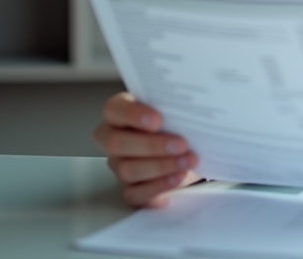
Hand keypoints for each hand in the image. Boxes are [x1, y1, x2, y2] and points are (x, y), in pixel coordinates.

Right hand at [93, 92, 200, 207]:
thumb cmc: (176, 124)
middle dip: (151, 145)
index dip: (131, 114)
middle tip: (181, 144)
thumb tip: (188, 110)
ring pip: (127, 170)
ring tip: (188, 161)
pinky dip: (159, 186)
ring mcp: (119, 166)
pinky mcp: (130, 190)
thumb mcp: (175, 111)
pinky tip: (178, 177)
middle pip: (116, 143)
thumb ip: (172, 108)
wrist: (188, 150)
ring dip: (161, 166)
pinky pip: (136, 193)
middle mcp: (113, 139)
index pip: (113, 110)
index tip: (157, 119)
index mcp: (119, 113)